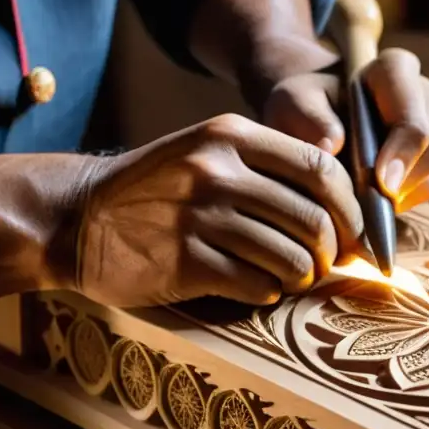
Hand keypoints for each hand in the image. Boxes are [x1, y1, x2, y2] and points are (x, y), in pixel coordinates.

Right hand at [70, 114, 364, 307]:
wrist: (76, 216)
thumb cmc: (156, 189)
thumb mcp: (207, 152)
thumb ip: (268, 167)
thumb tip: (343, 208)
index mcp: (231, 136)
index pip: (321, 170)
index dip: (350, 209)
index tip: (352, 233)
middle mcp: (217, 171)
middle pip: (313, 219)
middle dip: (331, 252)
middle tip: (324, 264)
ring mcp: (199, 217)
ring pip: (291, 258)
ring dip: (302, 277)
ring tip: (289, 277)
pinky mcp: (185, 262)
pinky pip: (257, 286)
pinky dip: (268, 292)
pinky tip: (255, 286)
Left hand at [262, 48, 428, 211]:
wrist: (319, 118)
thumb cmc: (306, 107)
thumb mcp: (292, 102)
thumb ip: (307, 116)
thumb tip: (331, 145)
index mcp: (395, 70)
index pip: (414, 113)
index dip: (403, 152)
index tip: (380, 182)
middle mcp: (426, 94)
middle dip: (404, 182)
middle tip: (367, 201)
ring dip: (409, 194)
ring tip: (370, 198)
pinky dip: (413, 199)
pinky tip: (381, 199)